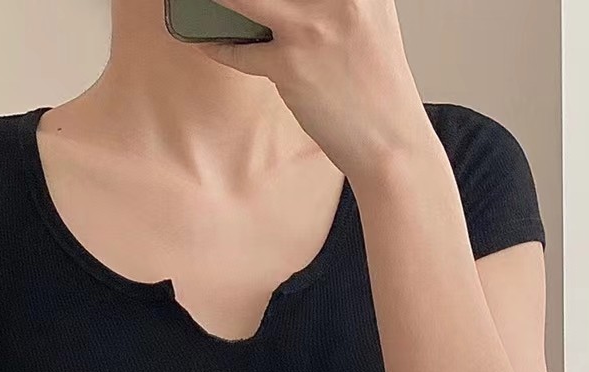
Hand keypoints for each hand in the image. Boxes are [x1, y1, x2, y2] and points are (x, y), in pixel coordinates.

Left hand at [196, 0, 436, 183]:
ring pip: (246, 0)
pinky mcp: (291, 64)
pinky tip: (203, 40)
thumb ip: (338, 2)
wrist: (389, 140)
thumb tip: (287, 2)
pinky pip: (239, 50)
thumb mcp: (371, 22)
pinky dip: (217, 45)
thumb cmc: (376, 87)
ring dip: (217, 0)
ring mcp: (312, 27)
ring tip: (200, 1)